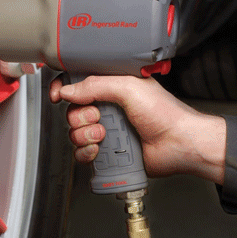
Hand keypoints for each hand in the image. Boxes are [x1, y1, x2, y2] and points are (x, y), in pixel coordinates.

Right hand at [50, 75, 225, 183]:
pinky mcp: (107, 151)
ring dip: (84, 135)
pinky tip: (99, 149)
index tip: (58, 95)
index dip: (63, 88)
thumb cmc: (164, 113)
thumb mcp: (128, 87)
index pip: (77, 84)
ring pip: (75, 133)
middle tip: (98, 116)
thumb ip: (95, 85)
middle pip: (72, 110)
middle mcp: (106, 108)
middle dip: (80, 116)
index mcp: (111, 87)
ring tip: (104, 135)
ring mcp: (106, 130)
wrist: (178, 144)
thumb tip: (68, 90)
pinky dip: (86, 152)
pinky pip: (82, 153)